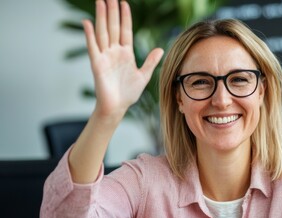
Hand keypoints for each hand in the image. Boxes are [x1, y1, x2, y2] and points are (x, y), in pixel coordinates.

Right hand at [82, 0, 163, 118]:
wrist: (117, 107)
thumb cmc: (128, 93)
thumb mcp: (144, 76)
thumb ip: (150, 62)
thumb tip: (160, 49)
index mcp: (126, 53)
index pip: (126, 30)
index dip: (125, 17)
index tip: (124, 2)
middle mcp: (114, 52)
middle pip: (113, 27)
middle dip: (112, 12)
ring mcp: (105, 56)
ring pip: (103, 33)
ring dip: (101, 17)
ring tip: (100, 2)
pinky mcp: (96, 64)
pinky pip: (93, 47)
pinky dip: (90, 35)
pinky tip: (87, 22)